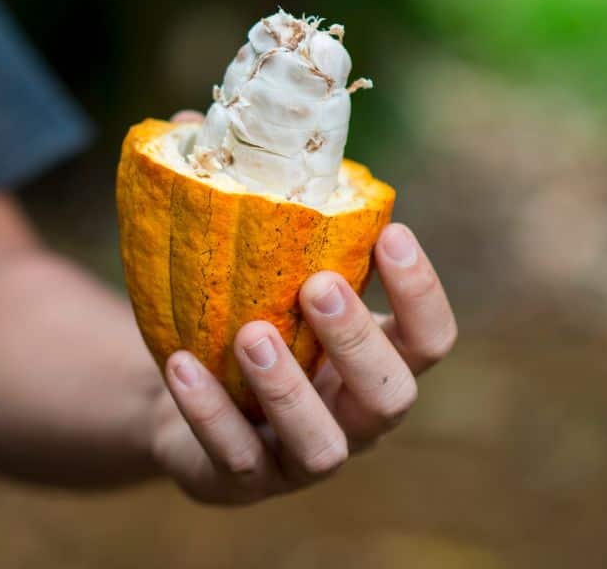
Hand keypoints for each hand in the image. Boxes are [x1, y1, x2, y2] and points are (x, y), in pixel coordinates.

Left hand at [149, 111, 456, 504]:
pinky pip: (235, 458)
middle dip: (359, 342)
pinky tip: (180, 364)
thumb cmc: (233, 311)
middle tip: (316, 285)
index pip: (429, 339)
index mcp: (371, 357)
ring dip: (291, 390)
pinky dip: (210, 412)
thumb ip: (234, 200)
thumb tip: (195, 125)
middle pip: (391, 398)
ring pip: (323, 447)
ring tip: (250, 334)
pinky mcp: (242, 480)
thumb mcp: (248, 264)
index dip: (422, 292)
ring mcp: (299, 457)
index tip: (392, 231)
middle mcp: (350, 414)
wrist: (177, 388)